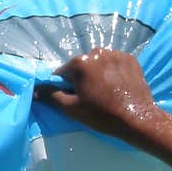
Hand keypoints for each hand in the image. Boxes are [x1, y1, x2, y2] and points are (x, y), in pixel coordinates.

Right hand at [36, 48, 159, 142]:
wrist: (137, 118)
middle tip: (90, 98)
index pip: (62, 73)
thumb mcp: (71, 108)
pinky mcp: (130, 59)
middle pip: (80, 67)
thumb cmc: (101, 114)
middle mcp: (97, 51)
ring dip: (97, 75)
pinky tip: (116, 87)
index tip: (73, 100)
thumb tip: (35, 89)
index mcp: (80, 62)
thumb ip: (50, 96)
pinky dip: (112, 73)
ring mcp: (116, 53)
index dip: (63, 88)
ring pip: (97, 64)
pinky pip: (114, 64)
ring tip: (105, 93)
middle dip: (81, 80)